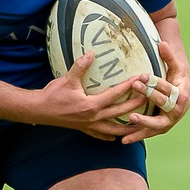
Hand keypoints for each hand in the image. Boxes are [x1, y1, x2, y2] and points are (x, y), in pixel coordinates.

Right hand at [32, 53, 148, 140]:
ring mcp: (90, 126)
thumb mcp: (67, 79)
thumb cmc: (53, 95)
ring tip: (141, 124)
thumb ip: (80, 66)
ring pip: (114, 129)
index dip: (129, 86)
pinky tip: (117, 136)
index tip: (141, 79)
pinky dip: (110, 136)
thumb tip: (91, 53)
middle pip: (120, 113)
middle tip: (149, 98)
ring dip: (128, 127)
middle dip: (136, 105)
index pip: (115, 95)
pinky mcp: (84, 130)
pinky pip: (101, 135)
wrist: (40, 110)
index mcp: (91, 105)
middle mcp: (93, 118)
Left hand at [119, 39, 189, 143]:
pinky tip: (123, 140)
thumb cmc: (178, 79)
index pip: (167, 88)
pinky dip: (137, 136)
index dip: (155, 82)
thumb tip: (162, 43)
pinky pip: (148, 133)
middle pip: (164, 105)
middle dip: (150, 96)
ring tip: (130, 120)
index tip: (141, 76)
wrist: (183, 96)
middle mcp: (178, 111)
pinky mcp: (160, 129)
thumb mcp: (176, 67)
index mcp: (182, 95)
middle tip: (135, 87)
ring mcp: (169, 122)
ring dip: (143, 123)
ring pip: (157, 125)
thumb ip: (169, 56)